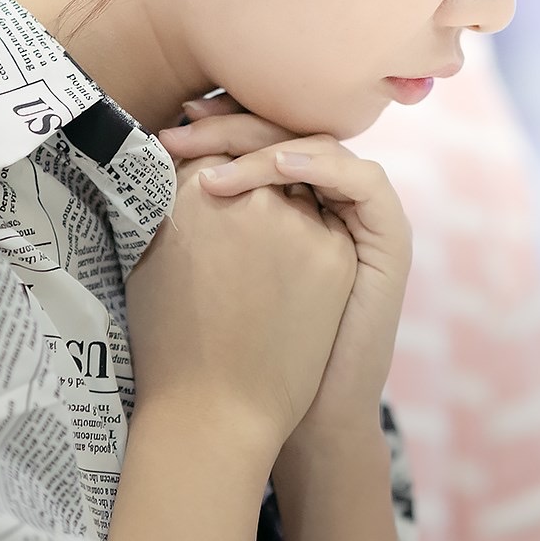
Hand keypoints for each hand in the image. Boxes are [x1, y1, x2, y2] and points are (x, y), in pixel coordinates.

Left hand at [158, 92, 411, 447]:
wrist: (302, 416)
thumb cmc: (245, 353)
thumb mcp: (215, 269)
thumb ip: (202, 219)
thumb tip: (150, 163)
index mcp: (289, 202)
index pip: (258, 139)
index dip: (219, 125)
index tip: (171, 124)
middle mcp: (329, 199)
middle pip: (287, 132)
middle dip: (233, 125)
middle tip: (184, 126)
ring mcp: (363, 215)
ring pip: (322, 146)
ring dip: (269, 148)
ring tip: (218, 169)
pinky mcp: (389, 236)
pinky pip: (362, 180)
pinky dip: (321, 167)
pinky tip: (277, 171)